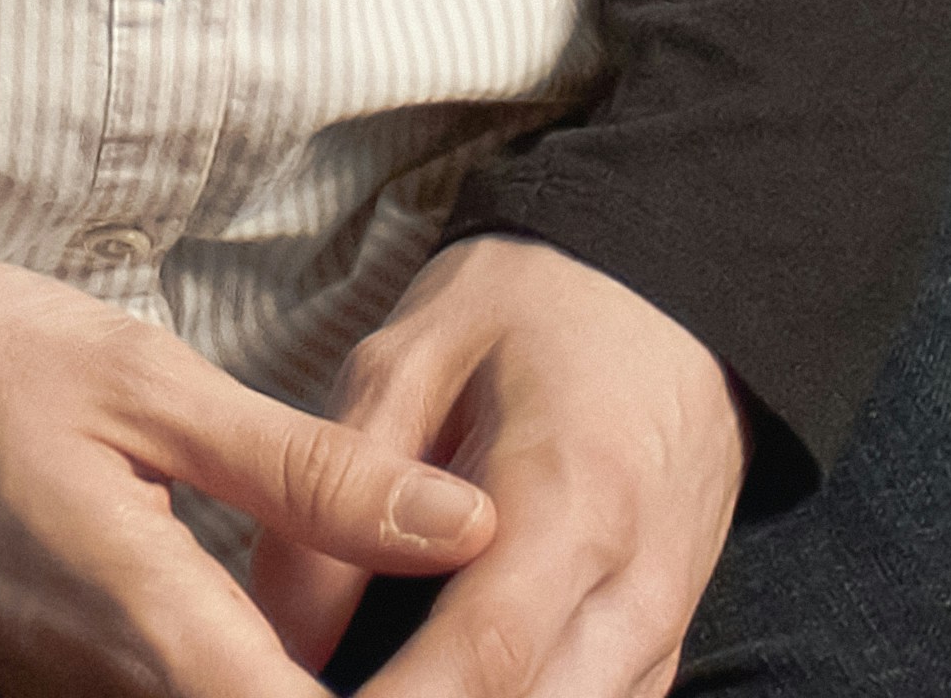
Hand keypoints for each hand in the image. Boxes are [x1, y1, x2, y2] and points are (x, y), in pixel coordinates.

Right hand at [0, 220, 494, 697]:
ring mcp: (44, 694)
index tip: (496, 676)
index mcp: (139, 617)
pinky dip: (219, 680)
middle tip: (467, 649)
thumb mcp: (136, 374)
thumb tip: (468, 526)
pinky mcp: (14, 677)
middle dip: (363, 694)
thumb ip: (305, 468)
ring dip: (289, 682)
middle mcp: (91, 689)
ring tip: (399, 639)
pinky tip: (268, 632)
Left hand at [240, 236, 734, 697]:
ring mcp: (660, 631)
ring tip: (378, 674)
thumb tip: (281, 632)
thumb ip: (332, 489)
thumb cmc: (528, 309)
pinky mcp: (662, 649)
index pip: (481, 661)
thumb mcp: (406, 361)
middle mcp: (632, 590)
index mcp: (568, 501)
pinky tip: (435, 678)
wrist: (669, 293)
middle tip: (312, 689)